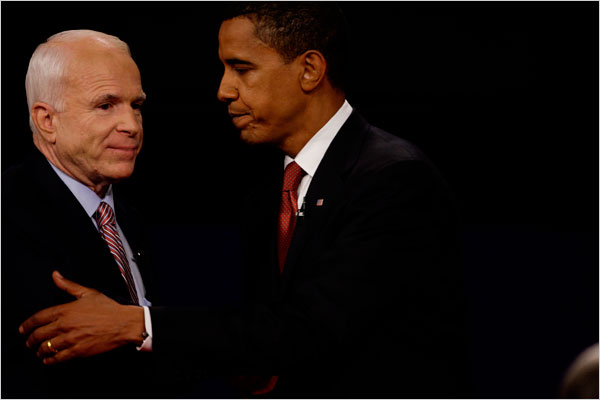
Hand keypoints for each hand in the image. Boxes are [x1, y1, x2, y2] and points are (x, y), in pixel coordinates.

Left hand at [19, 271, 144, 364]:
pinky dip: (49, 360)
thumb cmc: (109, 308)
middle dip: (30, 340)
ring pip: (46, 347)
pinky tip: (48, 359)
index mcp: (65, 310)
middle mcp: (65, 325)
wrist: (124, 324)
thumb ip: (68, 285)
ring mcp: (70, 339)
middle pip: (38, 335)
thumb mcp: (88, 293)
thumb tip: (56, 276)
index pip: (38, 318)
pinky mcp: (77, 351)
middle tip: (29, 342)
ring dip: (39, 350)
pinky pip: (57, 358)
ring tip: (39, 351)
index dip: (27, 325)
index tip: (23, 329)